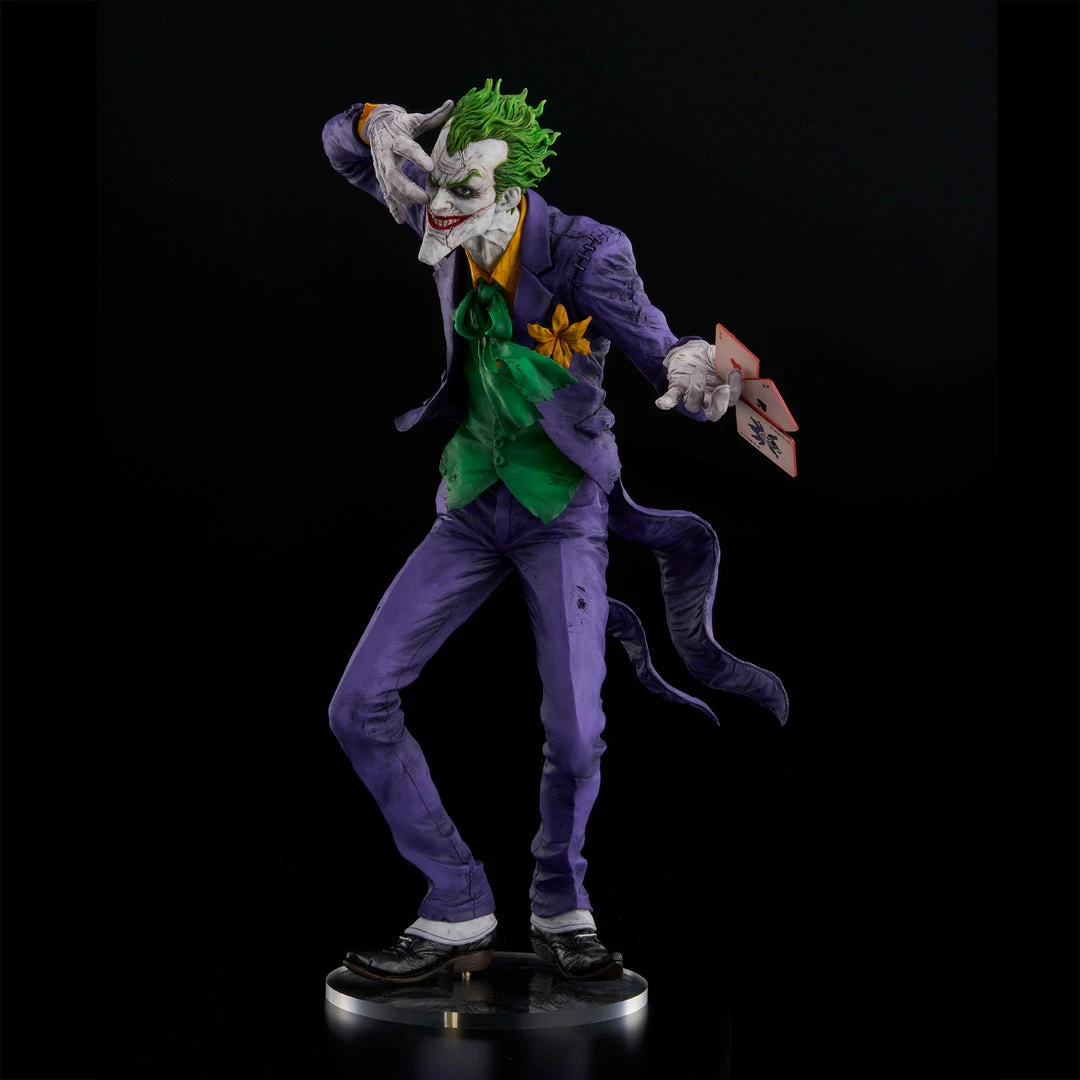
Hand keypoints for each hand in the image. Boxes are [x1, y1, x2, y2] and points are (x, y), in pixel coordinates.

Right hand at [362, 100, 454, 223]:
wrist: (375, 127)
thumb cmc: (400, 124)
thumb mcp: (415, 119)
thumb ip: (433, 116)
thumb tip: (452, 103)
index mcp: (395, 139)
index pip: (406, 148)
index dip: (416, 157)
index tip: (430, 167)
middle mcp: (386, 155)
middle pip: (393, 175)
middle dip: (408, 188)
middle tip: (425, 198)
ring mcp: (382, 169)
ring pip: (389, 188)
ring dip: (402, 200)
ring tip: (418, 205)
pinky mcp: (382, 178)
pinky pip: (386, 195)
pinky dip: (393, 208)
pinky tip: (400, 220)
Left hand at [655, 342, 741, 420]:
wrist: (691, 350)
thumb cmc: (710, 357)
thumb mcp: (723, 357)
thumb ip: (731, 362)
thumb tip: (740, 361)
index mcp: (722, 392)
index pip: (732, 400)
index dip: (736, 390)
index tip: (735, 373)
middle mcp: (707, 398)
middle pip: (714, 413)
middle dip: (719, 403)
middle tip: (723, 388)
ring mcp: (691, 395)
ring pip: (693, 405)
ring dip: (697, 390)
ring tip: (699, 369)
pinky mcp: (676, 389)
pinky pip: (671, 399)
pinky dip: (666, 402)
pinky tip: (661, 403)